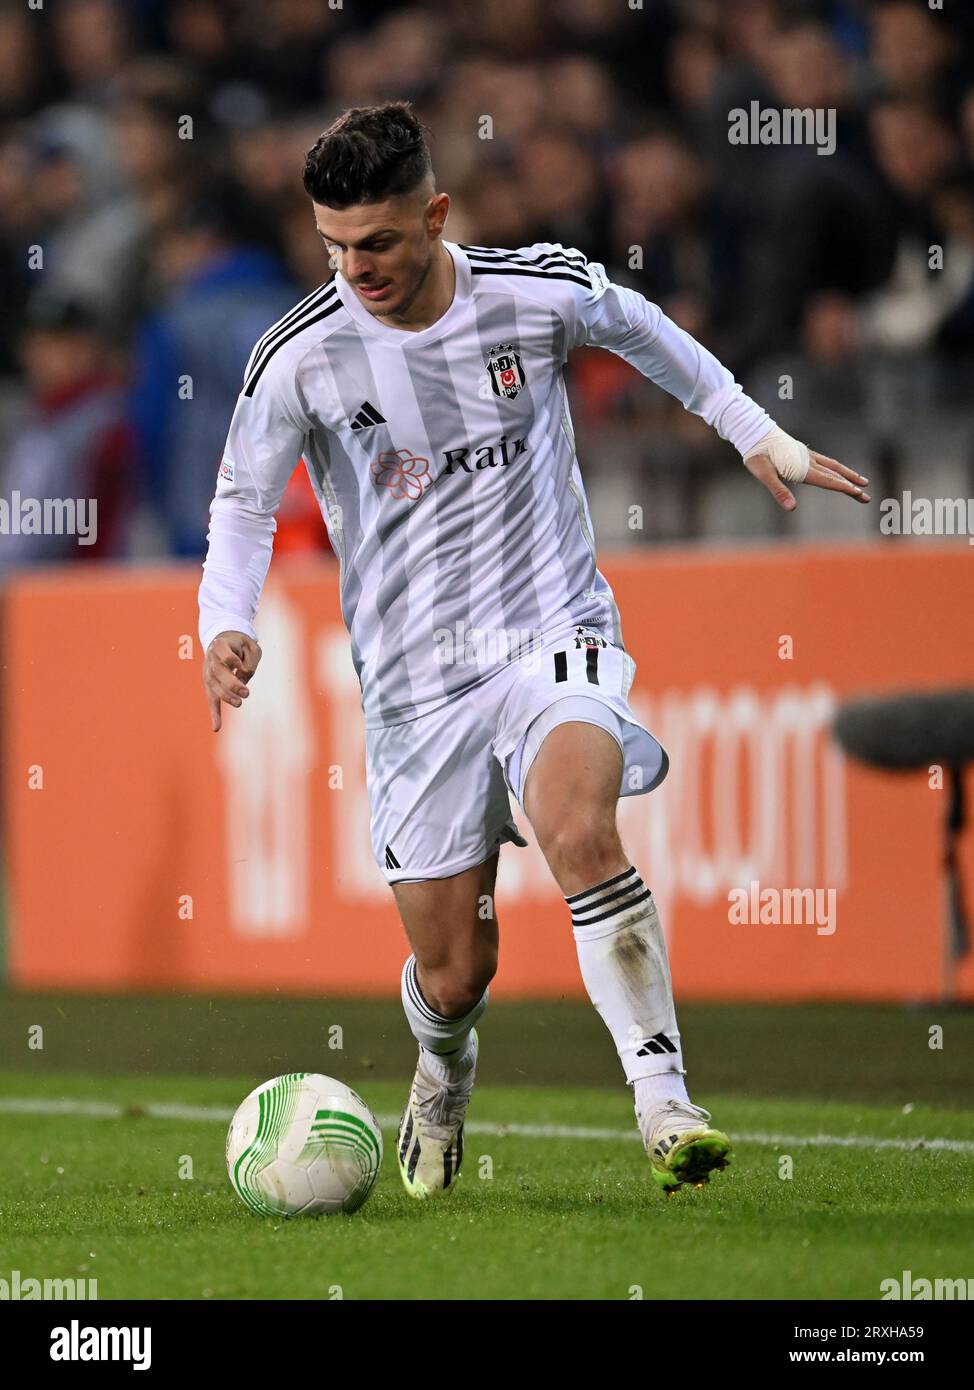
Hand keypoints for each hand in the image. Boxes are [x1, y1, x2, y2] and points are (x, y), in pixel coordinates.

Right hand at [203, 631, 261, 731]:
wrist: (226, 641)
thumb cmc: (241, 645)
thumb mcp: (251, 648)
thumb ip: (250, 663)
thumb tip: (243, 680)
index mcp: (220, 646)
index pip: (225, 656)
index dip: (234, 662)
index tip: (242, 667)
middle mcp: (211, 659)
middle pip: (217, 673)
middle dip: (231, 684)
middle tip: (246, 693)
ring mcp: (208, 673)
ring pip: (213, 686)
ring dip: (225, 696)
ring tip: (239, 703)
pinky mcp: (210, 685)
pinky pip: (212, 700)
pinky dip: (215, 713)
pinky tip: (217, 727)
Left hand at [743, 444, 869, 511]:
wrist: (754, 432)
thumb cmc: (757, 454)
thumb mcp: (764, 475)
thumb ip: (779, 491)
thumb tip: (792, 509)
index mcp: (802, 468)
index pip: (828, 480)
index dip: (844, 487)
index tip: (859, 493)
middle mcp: (809, 461)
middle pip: (836, 475)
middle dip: (852, 486)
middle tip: (867, 497)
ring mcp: (807, 456)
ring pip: (834, 467)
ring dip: (848, 475)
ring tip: (863, 482)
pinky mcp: (802, 453)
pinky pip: (825, 462)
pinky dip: (836, 468)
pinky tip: (837, 472)